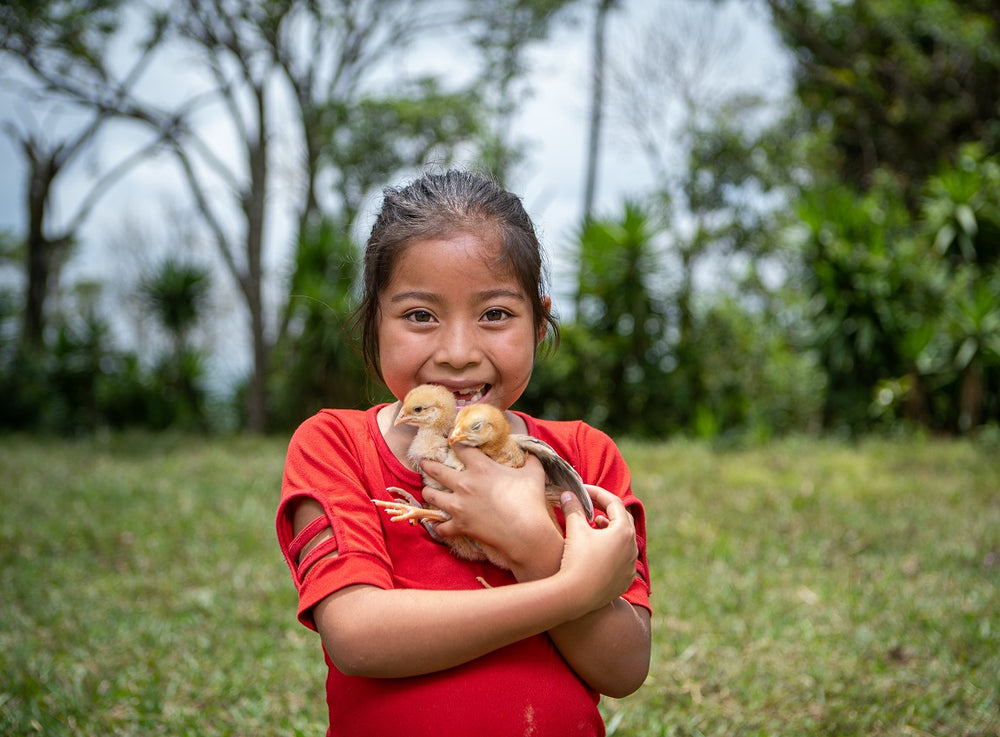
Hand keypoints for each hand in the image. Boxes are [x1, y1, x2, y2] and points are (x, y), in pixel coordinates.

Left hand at [421, 444, 562, 567]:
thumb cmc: (530, 500)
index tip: (449, 437)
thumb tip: (531, 450)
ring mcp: (459, 505)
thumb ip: (531, 459)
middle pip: (436, 470)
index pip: (461, 447)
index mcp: (481, 467)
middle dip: (427, 464)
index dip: (453, 440)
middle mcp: (464, 484)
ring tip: (427, 491)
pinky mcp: (460, 525)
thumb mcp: (534, 473)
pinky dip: (438, 526)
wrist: (525, 532)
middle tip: (422, 461)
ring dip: (428, 492)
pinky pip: (441, 526)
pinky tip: (437, 524)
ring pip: (432, 495)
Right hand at [557, 484, 638, 614]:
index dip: (597, 493)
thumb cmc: (577, 560)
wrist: (576, 596)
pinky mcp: (625, 580)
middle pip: (623, 520)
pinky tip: (597, 551)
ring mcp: (630, 566)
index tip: (583, 489)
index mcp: (624, 531)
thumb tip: (567, 494)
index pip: (614, 503)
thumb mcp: (575, 529)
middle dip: (606, 510)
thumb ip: (573, 508)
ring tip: (595, 525)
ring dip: (610, 530)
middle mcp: (632, 548)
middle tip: (591, 504)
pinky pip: (622, 559)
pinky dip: (611, 550)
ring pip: (624, 541)